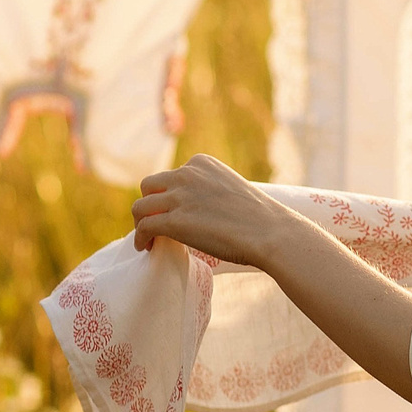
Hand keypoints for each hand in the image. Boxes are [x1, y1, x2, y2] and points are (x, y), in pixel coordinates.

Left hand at [131, 154, 293, 268]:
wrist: (270, 233)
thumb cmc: (261, 218)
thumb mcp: (233, 189)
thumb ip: (212, 191)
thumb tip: (201, 211)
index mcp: (201, 163)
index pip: (171, 175)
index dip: (169, 195)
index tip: (174, 211)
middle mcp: (186, 174)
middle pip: (149, 186)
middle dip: (151, 204)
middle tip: (156, 223)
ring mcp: (179, 197)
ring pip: (140, 207)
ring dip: (141, 222)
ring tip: (148, 238)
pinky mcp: (174, 222)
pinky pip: (144, 227)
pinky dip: (140, 238)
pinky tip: (145, 247)